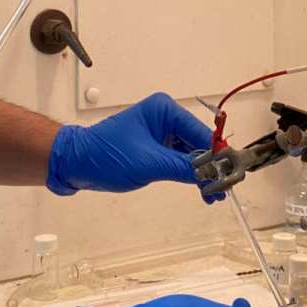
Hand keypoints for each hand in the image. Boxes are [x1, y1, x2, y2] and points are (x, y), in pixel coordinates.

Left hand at [48, 92, 219, 199]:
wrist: (75, 163)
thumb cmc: (106, 156)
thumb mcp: (149, 163)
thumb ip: (183, 168)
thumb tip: (213, 174)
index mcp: (164, 110)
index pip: (200, 133)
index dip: (217, 155)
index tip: (231, 175)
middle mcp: (165, 117)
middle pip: (199, 143)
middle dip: (211, 167)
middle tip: (223, 191)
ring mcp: (160, 133)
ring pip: (191, 154)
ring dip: (202, 174)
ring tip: (214, 196)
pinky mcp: (154, 147)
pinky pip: (179, 160)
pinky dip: (189, 175)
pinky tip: (201, 189)